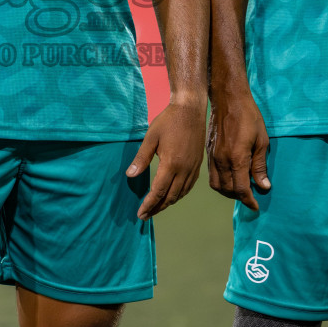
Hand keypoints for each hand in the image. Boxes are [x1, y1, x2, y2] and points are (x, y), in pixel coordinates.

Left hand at [127, 99, 205, 219]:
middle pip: (170, 197)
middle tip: (145, 216)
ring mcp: (193, 168)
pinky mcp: (198, 165)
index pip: (158, 192)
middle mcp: (184, 170)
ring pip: (181, 194)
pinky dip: (179, 195)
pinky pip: (189, 186)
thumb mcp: (150, 138)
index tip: (140, 214)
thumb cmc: (168, 121)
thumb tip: (130, 175)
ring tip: (156, 208)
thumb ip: (141, 158)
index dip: (149, 205)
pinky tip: (172, 195)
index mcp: (172, 164)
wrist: (190, 110)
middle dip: (157, 208)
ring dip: (168, 203)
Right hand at [207, 88, 269, 210]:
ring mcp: (212, 156)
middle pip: (228, 190)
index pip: (241, 189)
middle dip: (240, 197)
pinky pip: (211, 174)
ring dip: (228, 191)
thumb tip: (264, 186)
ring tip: (239, 188)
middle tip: (251, 194)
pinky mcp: (208, 151)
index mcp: (237, 158)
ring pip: (217, 185)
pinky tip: (229, 176)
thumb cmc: (249, 117)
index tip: (256, 206)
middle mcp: (222, 160)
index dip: (249, 201)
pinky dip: (220, 181)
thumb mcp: (262, 140)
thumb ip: (260, 165)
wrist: (227, 99)